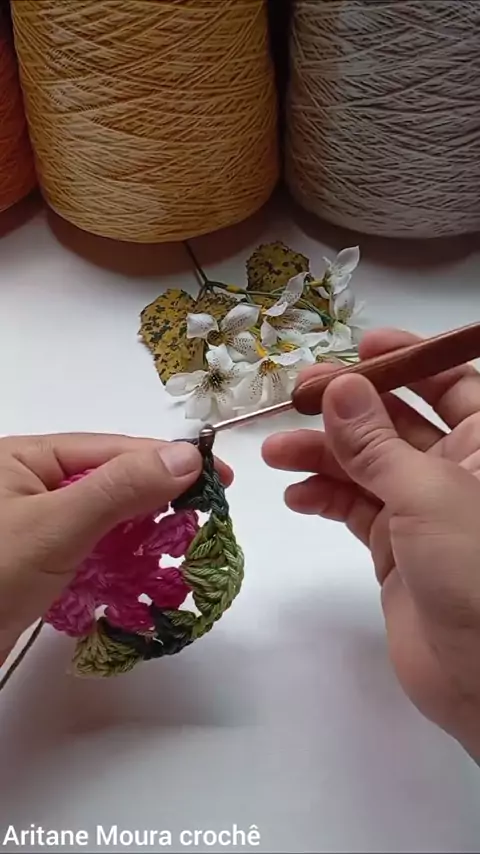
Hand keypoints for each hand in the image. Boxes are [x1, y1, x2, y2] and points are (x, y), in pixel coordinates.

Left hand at [0, 433, 231, 659]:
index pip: (112, 449)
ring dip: (140, 538)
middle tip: (204, 520)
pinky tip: (143, 576)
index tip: (219, 477)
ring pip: (106, 521)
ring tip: (179, 552)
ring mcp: (35, 526)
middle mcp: (31, 484)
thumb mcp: (56, 526)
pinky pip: (91, 552)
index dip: (168, 460)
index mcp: (27, 458)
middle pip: (112, 483)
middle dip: (156, 503)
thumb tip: (187, 457)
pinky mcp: (39, 563)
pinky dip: (119, 564)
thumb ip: (121, 489)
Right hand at [263, 328, 479, 757]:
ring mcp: (421, 510)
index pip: (449, 383)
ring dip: (321, 455)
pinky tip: (295, 496)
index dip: (410, 359)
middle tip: (296, 396)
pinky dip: (323, 498)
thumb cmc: (476, 570)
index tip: (362, 345)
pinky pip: (353, 508)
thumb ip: (374, 442)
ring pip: (365, 465)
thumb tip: (337, 386)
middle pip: (395, 421)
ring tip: (274, 452)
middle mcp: (454, 469)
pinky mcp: (393, 548)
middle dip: (347, 407)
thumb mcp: (427, 493)